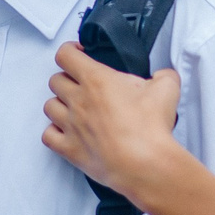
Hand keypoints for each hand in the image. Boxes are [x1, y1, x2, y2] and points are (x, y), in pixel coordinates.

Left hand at [42, 41, 184, 200]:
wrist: (144, 164)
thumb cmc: (150, 128)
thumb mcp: (167, 88)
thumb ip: (163, 75)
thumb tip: (163, 75)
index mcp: (96, 80)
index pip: (66, 55)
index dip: (70, 51)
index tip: (79, 54)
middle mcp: (78, 100)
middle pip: (55, 81)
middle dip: (67, 79)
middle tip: (81, 84)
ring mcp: (71, 125)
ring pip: (49, 106)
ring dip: (59, 105)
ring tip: (73, 108)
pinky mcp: (70, 149)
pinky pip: (48, 136)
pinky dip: (53, 132)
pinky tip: (65, 131)